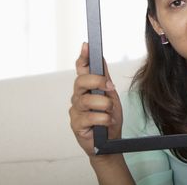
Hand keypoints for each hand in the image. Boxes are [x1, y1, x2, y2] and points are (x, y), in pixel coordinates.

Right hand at [69, 43, 122, 157]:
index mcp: (86, 87)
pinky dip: (103, 119)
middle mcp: (78, 97)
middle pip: (81, 81)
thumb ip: (104, 79)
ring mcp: (75, 110)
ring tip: (110, 112)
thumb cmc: (109, 117)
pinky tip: (107, 122)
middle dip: (97, 81)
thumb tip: (100, 59)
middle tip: (110, 88)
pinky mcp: (76, 125)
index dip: (83, 57)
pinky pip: (90, 117)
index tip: (87, 46)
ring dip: (104, 105)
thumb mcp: (111, 95)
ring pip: (87, 100)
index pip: (81, 69)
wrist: (111, 142)